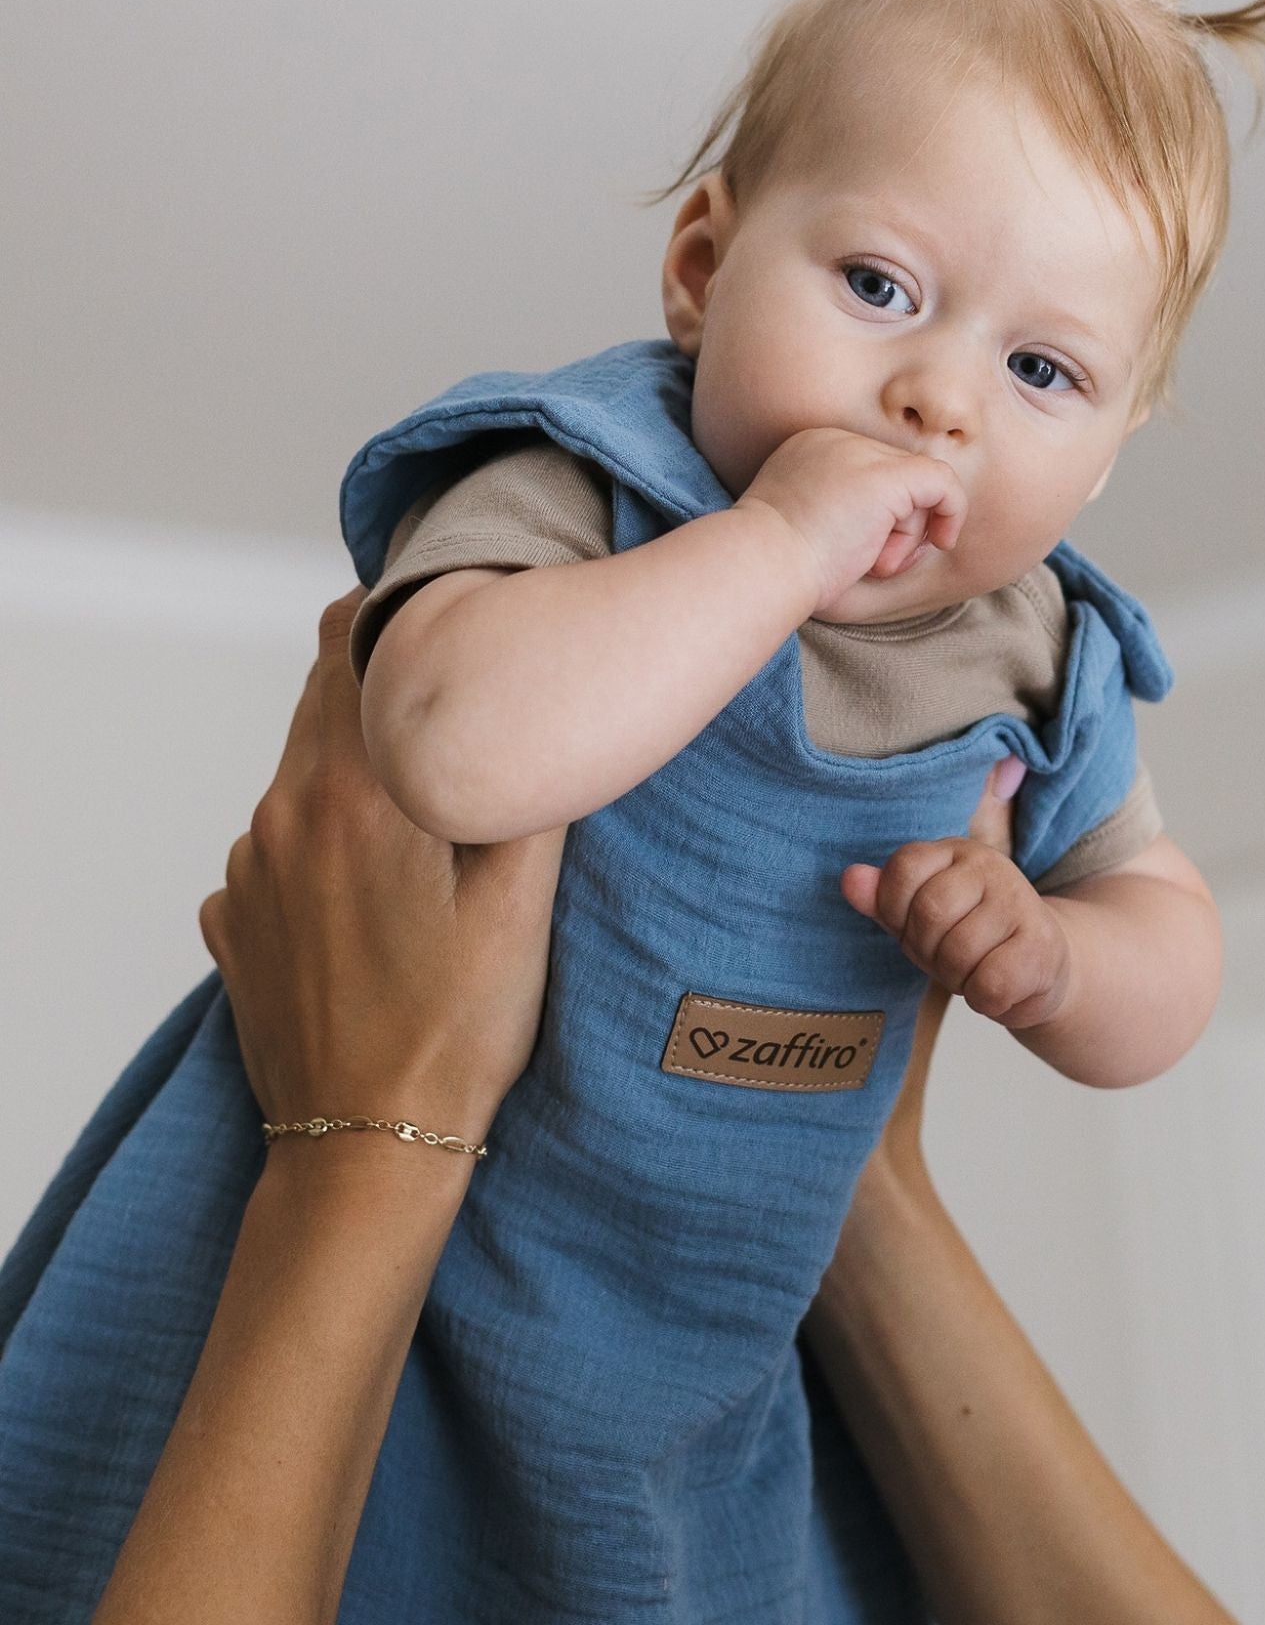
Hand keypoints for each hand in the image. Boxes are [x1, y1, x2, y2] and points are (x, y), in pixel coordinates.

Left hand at [199, 588, 567, 1143]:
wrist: (365, 1148)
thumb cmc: (456, 1029)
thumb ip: (523, 787)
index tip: (451, 615)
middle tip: (464, 708)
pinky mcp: (234, 920)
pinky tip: (383, 887)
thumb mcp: (523, 901)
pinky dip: (329, 837)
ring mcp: (247, 871)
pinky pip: (283, 842)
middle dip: (389, 689)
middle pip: (323, 701)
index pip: (350, 645)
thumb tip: (533, 708)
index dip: (398, 612)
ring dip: (362, 770)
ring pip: (304, 774)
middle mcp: (280, 818)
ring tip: (434, 812)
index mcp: (353, 797)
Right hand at [739, 425, 966, 611]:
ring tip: (872, 561)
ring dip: (905, 537)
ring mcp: (861, 454)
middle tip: (874, 564)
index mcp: (809, 450)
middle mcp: (834, 441)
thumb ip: (839, 512)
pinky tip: (942, 541)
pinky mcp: (887, 477)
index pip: (868, 474)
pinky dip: (952, 513)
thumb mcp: (802, 528)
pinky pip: (944, 484)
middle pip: (894, 480)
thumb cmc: (777, 566)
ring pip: (915, 488)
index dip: (880, 519)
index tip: (866, 554)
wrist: (762, 565)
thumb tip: (888, 527)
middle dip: (897, 529)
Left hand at [840, 755, 1070, 1029]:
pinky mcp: (1042, 945)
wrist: (1043, 968)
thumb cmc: (973, 940)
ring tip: (977, 970)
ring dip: (958, 979)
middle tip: (951, 957)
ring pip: (958, 953)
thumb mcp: (920, 918)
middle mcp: (991, 866)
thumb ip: (883, 899)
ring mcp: (1020, 902)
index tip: (919, 929)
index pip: (902, 871)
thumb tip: (850, 878)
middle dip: (929, 951)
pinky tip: (999, 986)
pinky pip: (989, 984)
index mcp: (955, 852)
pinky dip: (984, 1000)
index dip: (898, 914)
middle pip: (929, 913)